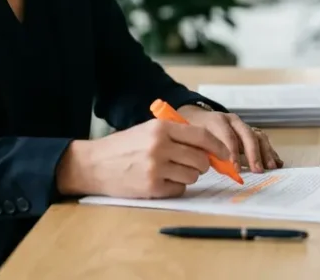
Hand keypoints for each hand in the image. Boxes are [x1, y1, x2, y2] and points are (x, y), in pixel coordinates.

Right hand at [55, 119, 231, 198]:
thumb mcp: (148, 130)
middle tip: (193, 164)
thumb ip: (176, 135)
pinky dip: (175, 187)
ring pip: (192, 176)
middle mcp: (160, 147)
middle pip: (200, 159)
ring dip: (187, 176)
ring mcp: (156, 168)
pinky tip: (161, 181)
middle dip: (201, 164)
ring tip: (171, 171)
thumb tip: (209, 146)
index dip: (218, 146)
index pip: (202, 137)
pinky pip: (179, 190)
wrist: (94, 164)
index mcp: (161, 129)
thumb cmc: (123, 147)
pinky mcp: (152, 187)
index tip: (225, 153)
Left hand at [178, 105, 283, 173]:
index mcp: (216, 121)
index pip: (228, 136)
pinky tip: (276, 162)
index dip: (233, 153)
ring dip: (265, 152)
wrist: (197, 118)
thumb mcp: (195, 140)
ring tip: (270, 167)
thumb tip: (221, 169)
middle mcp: (232, 120)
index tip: (237, 169)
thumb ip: (207, 152)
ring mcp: (242, 125)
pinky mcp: (249, 130)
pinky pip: (262, 139)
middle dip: (254, 153)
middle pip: (247, 134)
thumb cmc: (195, 133)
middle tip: (258, 170)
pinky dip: (270, 151)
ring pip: (258, 135)